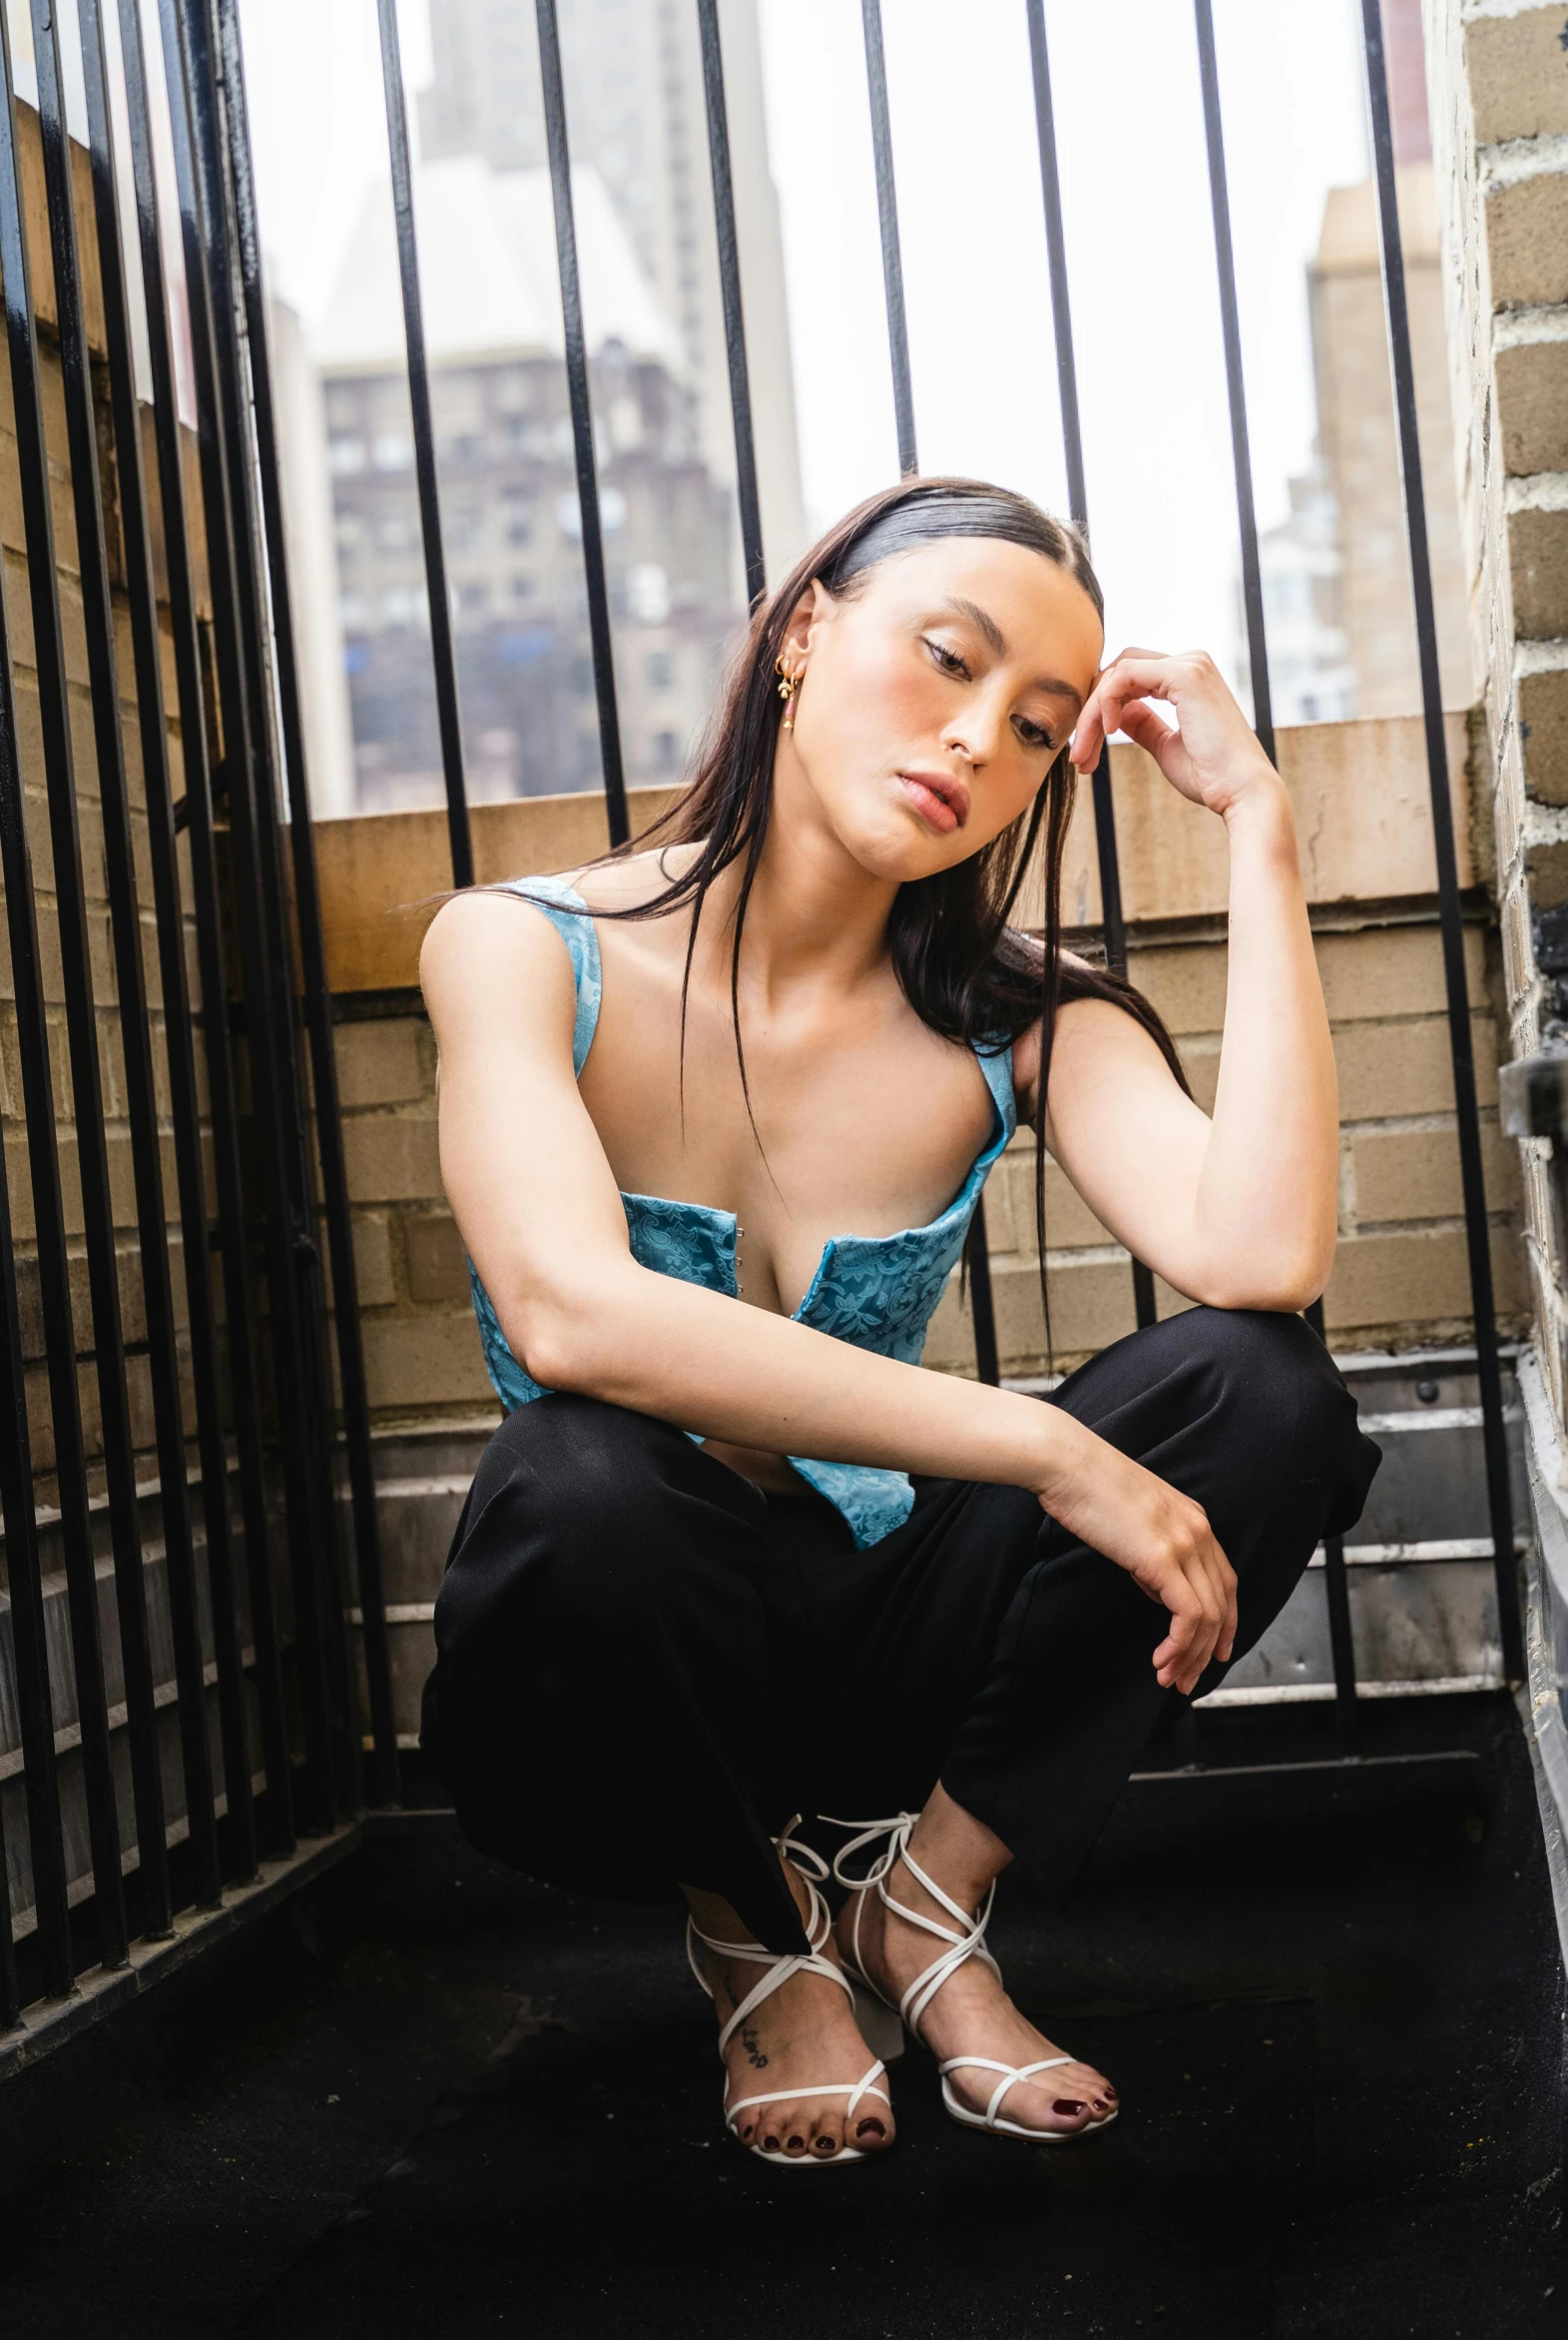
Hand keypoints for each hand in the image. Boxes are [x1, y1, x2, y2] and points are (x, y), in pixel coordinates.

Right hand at [1035, 1413, 1237, 1695]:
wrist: (1067, 1463)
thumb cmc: (1087, 1487)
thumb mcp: (1133, 1522)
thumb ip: (1153, 1553)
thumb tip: (1158, 1586)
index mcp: (1193, 1519)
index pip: (1224, 1580)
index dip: (1224, 1621)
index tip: (1214, 1650)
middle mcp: (1197, 1531)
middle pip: (1222, 1603)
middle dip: (1208, 1649)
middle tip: (1190, 1678)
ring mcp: (1184, 1543)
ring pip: (1208, 1616)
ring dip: (1191, 1655)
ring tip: (1172, 1677)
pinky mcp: (1164, 1558)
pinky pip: (1189, 1615)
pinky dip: (1179, 1644)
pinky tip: (1162, 1658)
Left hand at [1069, 646, 1277, 822]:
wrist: (1242, 793)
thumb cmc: (1211, 778)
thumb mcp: (1165, 746)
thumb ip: (1142, 724)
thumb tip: (1116, 714)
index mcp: (1189, 678)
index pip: (1129, 677)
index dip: (1101, 710)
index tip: (1086, 752)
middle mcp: (1191, 663)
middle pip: (1118, 671)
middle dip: (1091, 711)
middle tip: (1078, 755)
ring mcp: (1190, 665)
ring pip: (1116, 673)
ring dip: (1092, 714)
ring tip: (1084, 753)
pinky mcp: (1185, 675)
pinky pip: (1124, 676)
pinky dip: (1105, 704)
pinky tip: (1107, 734)